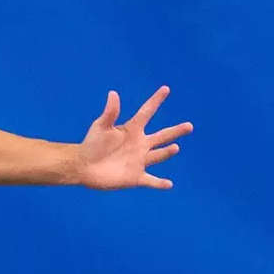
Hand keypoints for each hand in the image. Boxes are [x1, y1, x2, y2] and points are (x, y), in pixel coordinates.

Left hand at [76, 86, 192, 189]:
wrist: (83, 166)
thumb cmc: (91, 144)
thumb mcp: (100, 127)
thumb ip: (110, 113)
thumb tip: (113, 94)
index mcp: (132, 130)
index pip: (147, 112)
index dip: (156, 101)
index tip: (165, 89)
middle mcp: (139, 144)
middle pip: (161, 136)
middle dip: (175, 131)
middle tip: (189, 126)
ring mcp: (139, 161)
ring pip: (158, 155)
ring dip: (167, 152)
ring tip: (175, 147)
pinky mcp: (136, 177)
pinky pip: (151, 180)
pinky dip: (160, 183)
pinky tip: (169, 184)